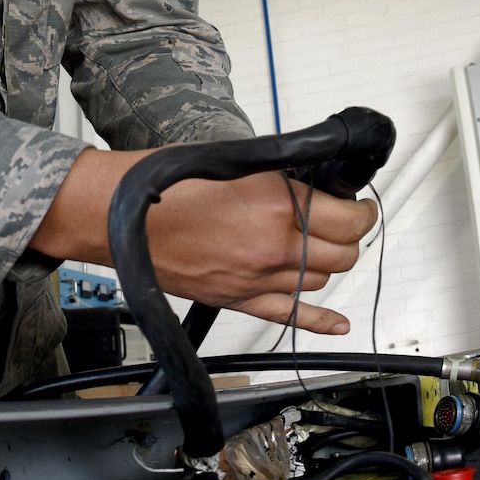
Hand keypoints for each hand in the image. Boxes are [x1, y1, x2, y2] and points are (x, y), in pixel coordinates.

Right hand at [30, 149, 378, 334]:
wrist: (119, 215)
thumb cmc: (163, 181)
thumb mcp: (233, 158)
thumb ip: (277, 174)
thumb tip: (308, 179)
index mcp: (276, 203)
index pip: (348, 218)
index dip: (361, 210)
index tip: (358, 205)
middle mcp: (273, 244)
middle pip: (342, 254)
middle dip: (350, 237)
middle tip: (344, 223)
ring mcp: (256, 277)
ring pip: (320, 281)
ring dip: (326, 264)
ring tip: (319, 248)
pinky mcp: (236, 298)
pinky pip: (289, 316)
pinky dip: (319, 321)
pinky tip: (335, 322)